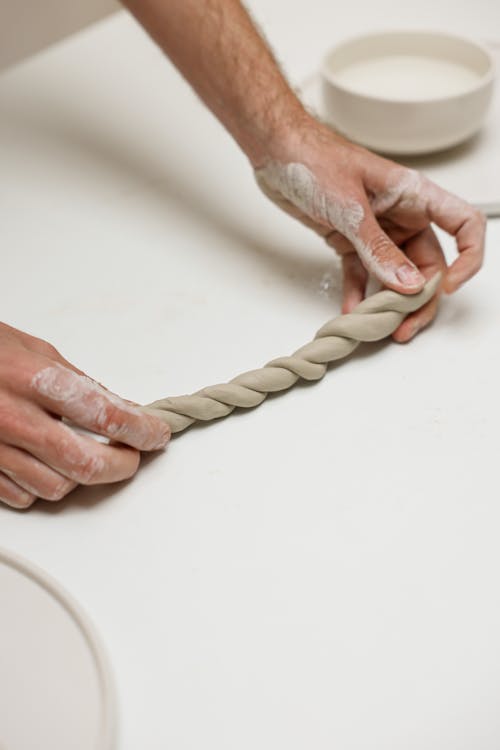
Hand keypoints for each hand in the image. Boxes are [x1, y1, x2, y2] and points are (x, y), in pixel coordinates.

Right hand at [0, 322, 169, 508]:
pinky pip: (24, 496)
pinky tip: (48, 465)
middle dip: (122, 465)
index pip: (106, 414)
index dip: (141, 429)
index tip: (156, 434)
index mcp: (34, 379)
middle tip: (134, 455)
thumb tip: (122, 408)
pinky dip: (45, 486)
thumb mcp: (37, 351)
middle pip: (86, 464)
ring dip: (83, 477)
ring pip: (57, 487)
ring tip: (88, 455)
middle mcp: (13, 417)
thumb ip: (82, 384)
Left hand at [255, 118, 485, 341]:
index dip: (467, 258)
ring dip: (390, 303)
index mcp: (414, 195)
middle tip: (404, 325)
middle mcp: (402, 214)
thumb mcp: (350, 208)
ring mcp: (377, 230)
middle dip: (420, 298)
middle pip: (429, 263)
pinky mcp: (351, 241)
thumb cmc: (313, 158)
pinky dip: (358, 293)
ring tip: (380, 327)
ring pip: (397, 275)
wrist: (276, 151)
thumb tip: (408, 283)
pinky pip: (363, 274)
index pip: (464, 224)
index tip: (447, 287)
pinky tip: (350, 311)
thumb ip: (378, 248)